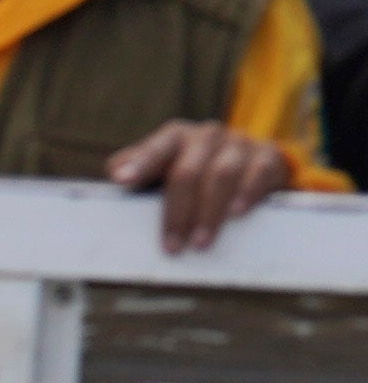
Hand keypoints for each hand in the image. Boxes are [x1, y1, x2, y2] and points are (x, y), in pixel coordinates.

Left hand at [110, 115, 298, 250]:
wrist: (252, 161)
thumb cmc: (193, 169)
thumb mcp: (165, 168)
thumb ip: (140, 171)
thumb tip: (115, 172)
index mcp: (175, 137)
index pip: (156, 149)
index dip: (141, 164)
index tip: (124, 181)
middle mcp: (206, 136)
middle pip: (188, 171)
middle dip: (178, 212)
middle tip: (172, 246)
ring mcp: (238, 143)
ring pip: (222, 174)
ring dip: (209, 212)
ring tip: (200, 243)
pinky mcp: (267, 156)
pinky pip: (257, 173)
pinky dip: (246, 194)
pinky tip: (236, 214)